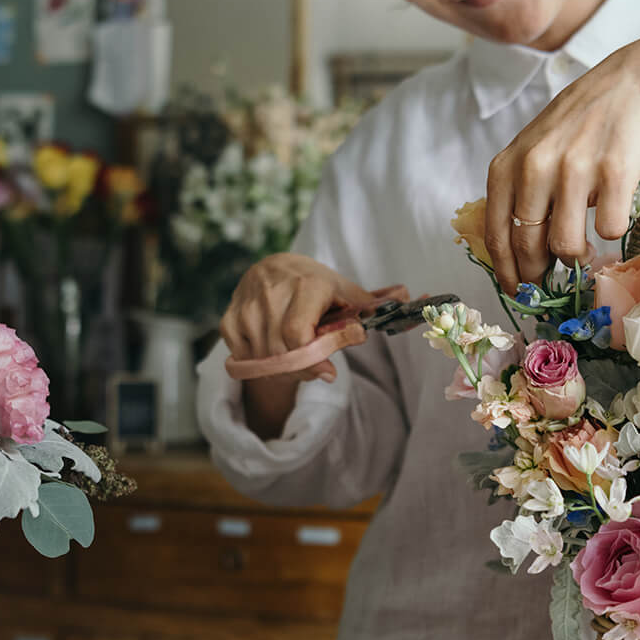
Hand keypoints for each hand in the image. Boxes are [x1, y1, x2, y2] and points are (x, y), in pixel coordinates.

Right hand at [218, 253, 378, 436]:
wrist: (272, 266)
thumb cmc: (315, 283)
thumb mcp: (345, 291)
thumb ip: (372, 304)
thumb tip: (410, 297)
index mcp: (306, 284)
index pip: (299, 335)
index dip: (313, 360)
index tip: (329, 372)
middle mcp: (272, 293)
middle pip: (283, 354)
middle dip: (303, 370)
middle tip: (319, 370)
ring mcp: (247, 307)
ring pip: (263, 361)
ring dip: (283, 371)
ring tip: (298, 360)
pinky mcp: (229, 319)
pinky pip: (244, 359)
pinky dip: (260, 364)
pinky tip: (273, 352)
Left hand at [484, 41, 639, 293]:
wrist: (630, 83)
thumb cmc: (579, 123)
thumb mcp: (533, 151)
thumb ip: (520, 195)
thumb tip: (519, 257)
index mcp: (507, 165)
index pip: (496, 234)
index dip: (506, 272)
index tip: (518, 291)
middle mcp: (534, 166)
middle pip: (528, 246)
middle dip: (541, 272)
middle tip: (555, 276)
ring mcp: (574, 169)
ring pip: (566, 246)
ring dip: (578, 257)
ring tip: (586, 248)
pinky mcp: (614, 172)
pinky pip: (609, 229)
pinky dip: (612, 230)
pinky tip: (613, 213)